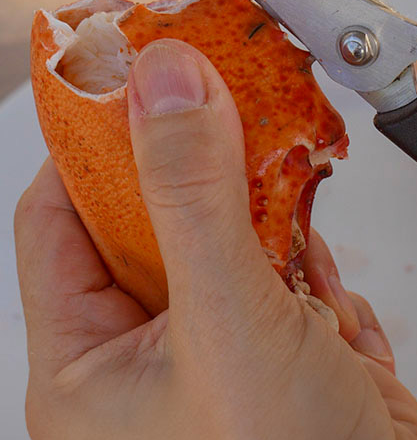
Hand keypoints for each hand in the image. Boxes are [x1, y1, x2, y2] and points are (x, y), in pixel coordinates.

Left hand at [15, 39, 416, 439]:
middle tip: (233, 111)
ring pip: (228, 232)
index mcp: (89, 364)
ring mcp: (219, 345)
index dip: (95, 139)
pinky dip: (311, 263)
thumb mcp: (229, 322)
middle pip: (155, 213)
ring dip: (270, 218)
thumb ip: (193, 195)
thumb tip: (164, 83)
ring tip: (296, 221)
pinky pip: (283, 265)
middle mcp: (149, 353)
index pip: (62, 215)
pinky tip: (330, 307)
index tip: (137, 75)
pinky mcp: (281, 342)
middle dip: (205, 170)